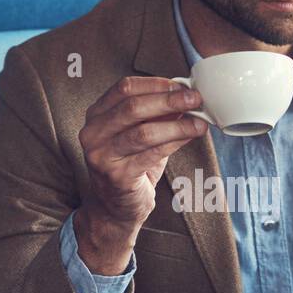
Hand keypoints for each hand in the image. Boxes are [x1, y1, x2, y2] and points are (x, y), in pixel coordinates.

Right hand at [75, 75, 206, 269]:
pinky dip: (175, 142)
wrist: (114, 208)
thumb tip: (186, 93)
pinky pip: (151, 154)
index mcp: (96, 115)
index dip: (156, 83)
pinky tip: (190, 136)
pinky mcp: (116, 176)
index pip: (125, 88)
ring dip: (177, 124)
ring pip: (144, 132)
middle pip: (133, 107)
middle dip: (169, 100)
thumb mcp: (138, 134)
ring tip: (200, 121)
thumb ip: (155, 114)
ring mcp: (101, 156)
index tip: (181, 85)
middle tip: (195, 99)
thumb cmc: (130, 166)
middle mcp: (92, 133)